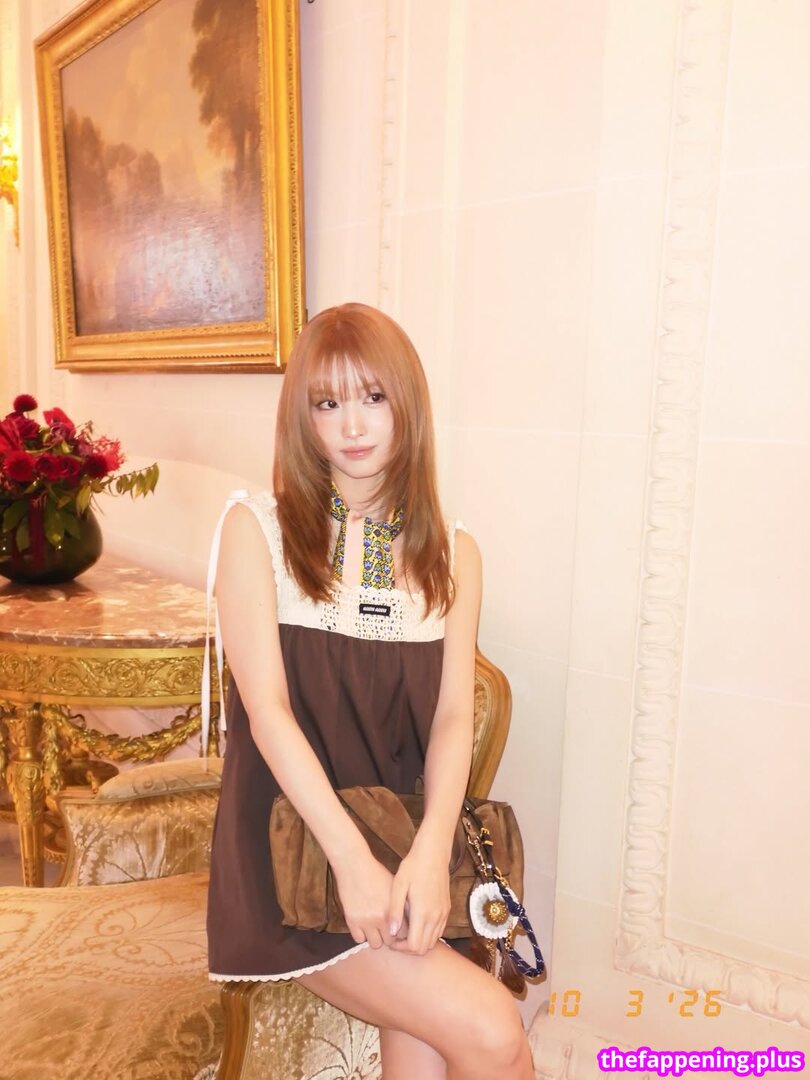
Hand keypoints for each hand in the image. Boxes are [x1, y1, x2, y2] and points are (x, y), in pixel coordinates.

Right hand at [331, 847, 397, 948]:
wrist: (354, 865)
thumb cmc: (375, 872)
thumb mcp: (395, 886)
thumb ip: (402, 905)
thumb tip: (410, 920)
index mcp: (394, 909)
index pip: (404, 934)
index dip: (402, 933)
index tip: (398, 930)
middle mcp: (381, 917)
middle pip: (390, 942)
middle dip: (390, 937)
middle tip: (387, 930)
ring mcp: (366, 921)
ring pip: (375, 944)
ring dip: (376, 937)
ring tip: (375, 928)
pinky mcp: (352, 921)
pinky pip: (359, 939)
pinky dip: (362, 934)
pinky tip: (364, 925)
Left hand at [387, 834, 450, 954]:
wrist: (434, 853)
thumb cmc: (413, 866)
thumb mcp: (399, 884)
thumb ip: (395, 910)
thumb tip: (392, 932)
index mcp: (422, 912)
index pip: (413, 946)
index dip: (400, 948)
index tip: (391, 940)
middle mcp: (435, 917)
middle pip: (423, 948)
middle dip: (408, 948)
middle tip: (396, 938)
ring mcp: (443, 914)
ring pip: (432, 942)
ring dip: (418, 942)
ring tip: (405, 932)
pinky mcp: (446, 910)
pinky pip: (438, 932)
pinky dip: (427, 935)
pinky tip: (416, 924)